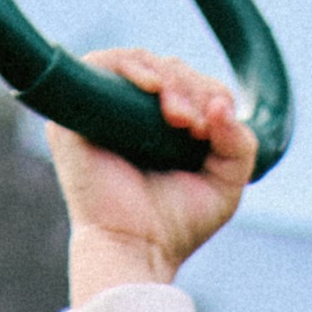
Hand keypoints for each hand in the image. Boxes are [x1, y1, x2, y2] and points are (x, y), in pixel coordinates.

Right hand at [49, 50, 257, 305]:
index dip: (207, 94)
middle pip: (166, 68)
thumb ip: (239, 144)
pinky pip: (99, 65)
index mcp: (159, 127)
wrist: (137, 250)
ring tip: (179, 118)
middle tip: (194, 127)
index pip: (189, 83)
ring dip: (168, 80)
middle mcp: (127, 114)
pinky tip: (153, 87)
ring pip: (137, 61)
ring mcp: (98, 111)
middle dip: (189, 88)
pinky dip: (129, 67)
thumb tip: (221, 103)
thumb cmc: (177, 226)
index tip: (211, 132)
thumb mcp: (225, 183)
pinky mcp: (72, 115)